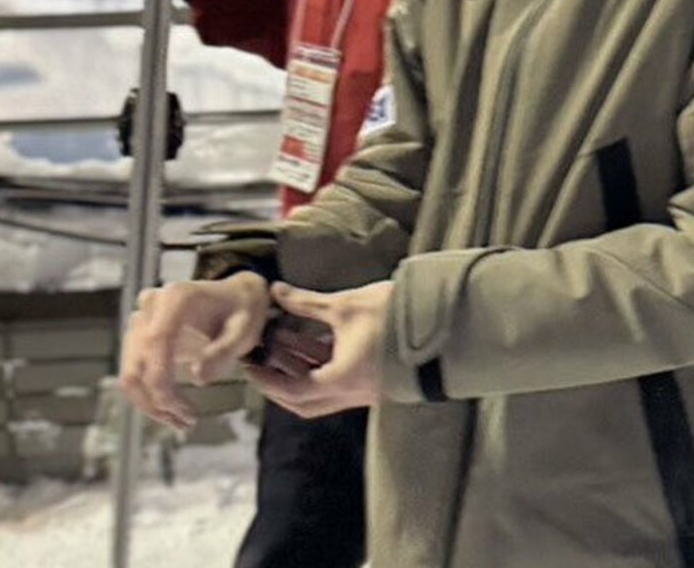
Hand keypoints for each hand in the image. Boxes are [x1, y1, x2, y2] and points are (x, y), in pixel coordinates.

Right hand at [119, 272, 268, 430]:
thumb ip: (224, 351)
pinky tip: (174, 411)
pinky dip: (150, 397)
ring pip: (130, 372)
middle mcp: (151, 306)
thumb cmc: (243, 313)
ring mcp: (141, 321)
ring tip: (183, 422)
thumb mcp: (245, 330)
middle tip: (188, 422)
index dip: (161, 380)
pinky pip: (135, 372)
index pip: (155, 341)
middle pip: (137, 362)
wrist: (235, 298)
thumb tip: (198, 378)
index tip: (183, 410)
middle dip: (157, 400)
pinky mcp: (140, 338)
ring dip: (151, 404)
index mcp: (177, 298)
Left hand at [247, 281, 392, 418]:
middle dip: (280, 383)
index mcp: (341, 380)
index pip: (293, 391)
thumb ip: (307, 302)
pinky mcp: (375, 380)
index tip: (250, 366)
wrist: (443, 323)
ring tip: (283, 344)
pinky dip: (321, 367)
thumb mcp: (345, 305)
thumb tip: (276, 291)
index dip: (267, 380)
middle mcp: (352, 393)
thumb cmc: (394, 315)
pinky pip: (339, 382)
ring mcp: (366, 389)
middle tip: (261, 363)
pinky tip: (313, 341)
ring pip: (322, 391)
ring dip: (301, 371)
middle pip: (305, 402)